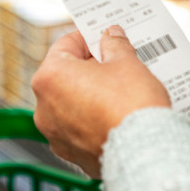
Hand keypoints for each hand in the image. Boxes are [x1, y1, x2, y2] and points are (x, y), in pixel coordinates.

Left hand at [31, 26, 171, 177]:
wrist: (145, 153)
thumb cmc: (132, 106)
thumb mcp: (127, 63)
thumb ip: (115, 45)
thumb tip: (111, 36)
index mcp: (50, 77)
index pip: (66, 44)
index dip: (89, 38)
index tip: (104, 38)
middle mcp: (43, 107)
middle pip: (65, 75)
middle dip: (90, 68)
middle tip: (116, 64)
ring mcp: (55, 134)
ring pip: (70, 103)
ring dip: (89, 95)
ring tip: (119, 92)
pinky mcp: (70, 154)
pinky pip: (78, 129)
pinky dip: (92, 121)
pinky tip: (115, 116)